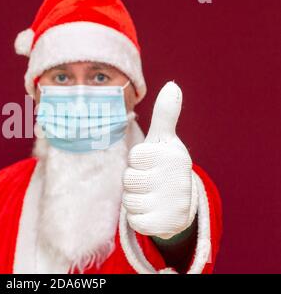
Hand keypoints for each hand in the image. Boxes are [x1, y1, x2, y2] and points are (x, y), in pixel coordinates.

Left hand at [122, 82, 196, 239]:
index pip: (135, 156)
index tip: (152, 164)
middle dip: (135, 182)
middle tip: (152, 183)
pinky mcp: (165, 225)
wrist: (182, 205)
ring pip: (129, 200)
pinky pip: (135, 220)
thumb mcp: (165, 140)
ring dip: (136, 200)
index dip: (138, 162)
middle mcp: (177, 179)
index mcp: (173, 155)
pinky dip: (139, 218)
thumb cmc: (165, 166)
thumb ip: (165, 114)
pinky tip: (154, 213)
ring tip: (152, 197)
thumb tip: (173, 85)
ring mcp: (173, 203)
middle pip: (129, 179)